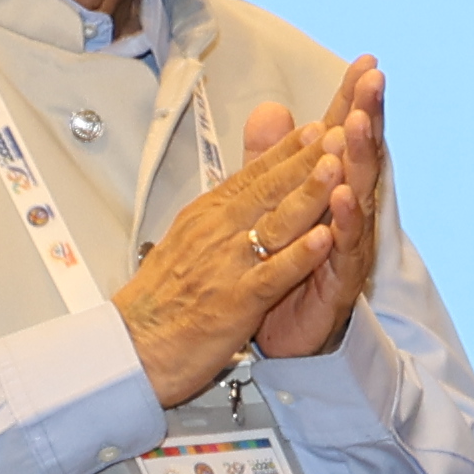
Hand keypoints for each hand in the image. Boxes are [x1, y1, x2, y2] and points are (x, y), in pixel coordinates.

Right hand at [119, 108, 342, 406]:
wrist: (132, 347)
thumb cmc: (161, 299)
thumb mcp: (187, 239)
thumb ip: (218, 209)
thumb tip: (239, 184)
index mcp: (208, 216)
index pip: (254, 175)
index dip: (288, 150)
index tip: (318, 126)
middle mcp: (218, 233)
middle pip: (270, 189)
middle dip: (308, 158)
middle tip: (342, 129)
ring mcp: (227, 265)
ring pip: (275, 223)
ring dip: (308, 194)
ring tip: (338, 166)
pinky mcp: (234, 302)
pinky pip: (272, 274)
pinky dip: (299, 256)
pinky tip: (324, 239)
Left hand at [255, 64, 390, 360]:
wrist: (280, 335)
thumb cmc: (285, 268)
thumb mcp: (274, 203)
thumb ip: (272, 158)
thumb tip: (275, 109)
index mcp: (330, 193)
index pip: (344, 140)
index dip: (353, 102)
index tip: (365, 64)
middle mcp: (346, 216)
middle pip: (360, 160)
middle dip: (367, 119)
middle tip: (372, 84)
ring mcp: (346, 248)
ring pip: (357, 199)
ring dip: (359, 163)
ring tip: (358, 128)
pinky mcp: (338, 283)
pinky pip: (343, 252)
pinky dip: (343, 225)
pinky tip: (343, 201)